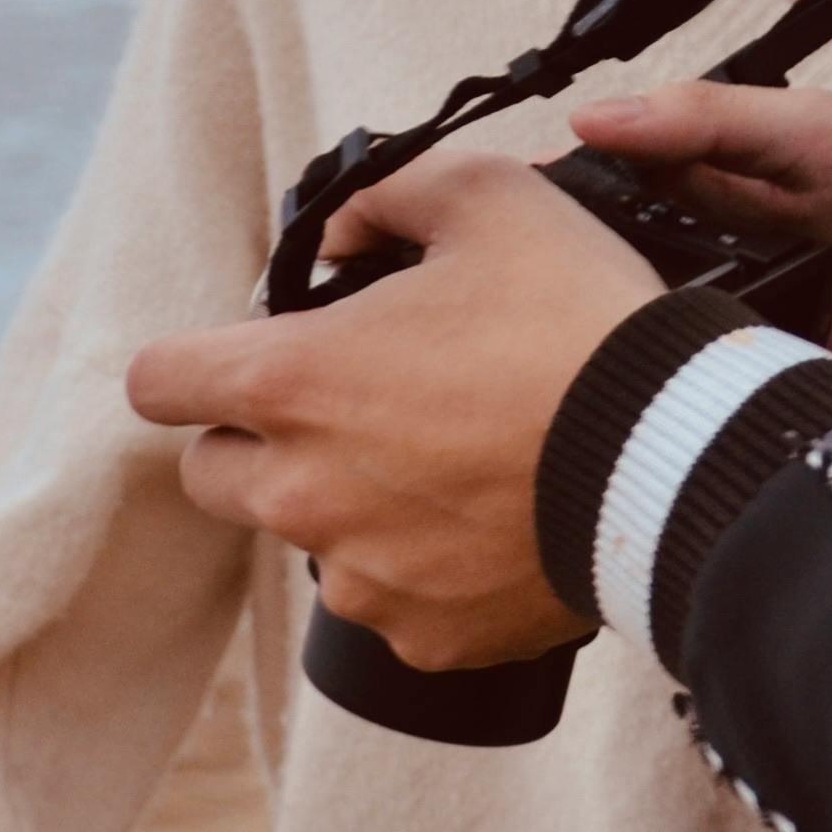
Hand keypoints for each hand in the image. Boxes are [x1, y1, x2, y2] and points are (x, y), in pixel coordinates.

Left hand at [129, 152, 658, 666]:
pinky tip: (492, 522)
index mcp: (291, 384)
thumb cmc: (575, 318)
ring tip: (450, 464)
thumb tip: (339, 235)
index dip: (191, 360)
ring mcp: (360, 576)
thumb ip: (384, 195)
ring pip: (309, 540)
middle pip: (211, 475)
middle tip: (354, 408)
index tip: (251, 352)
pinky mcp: (423, 636)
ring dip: (349, 506)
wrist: (676, 454)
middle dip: (257, 441)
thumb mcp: (488, 197)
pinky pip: (394, 600)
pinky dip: (426, 568)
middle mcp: (301, 493)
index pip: (155, 382)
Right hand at [569, 82, 831, 386]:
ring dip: (629, 351)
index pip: (616, 196)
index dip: (563, 205)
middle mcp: (723, 268)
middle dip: (582, 288)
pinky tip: (663, 404)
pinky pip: (706, 412)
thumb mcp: (819, 133)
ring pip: (651, 352)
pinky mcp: (769, 401)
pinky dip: (684, 409)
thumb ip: (710, 119)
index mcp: (724, 192)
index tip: (507, 215)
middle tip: (540, 295)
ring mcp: (744, 339)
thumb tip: (594, 116)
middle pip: (620, 280)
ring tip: (587, 352)